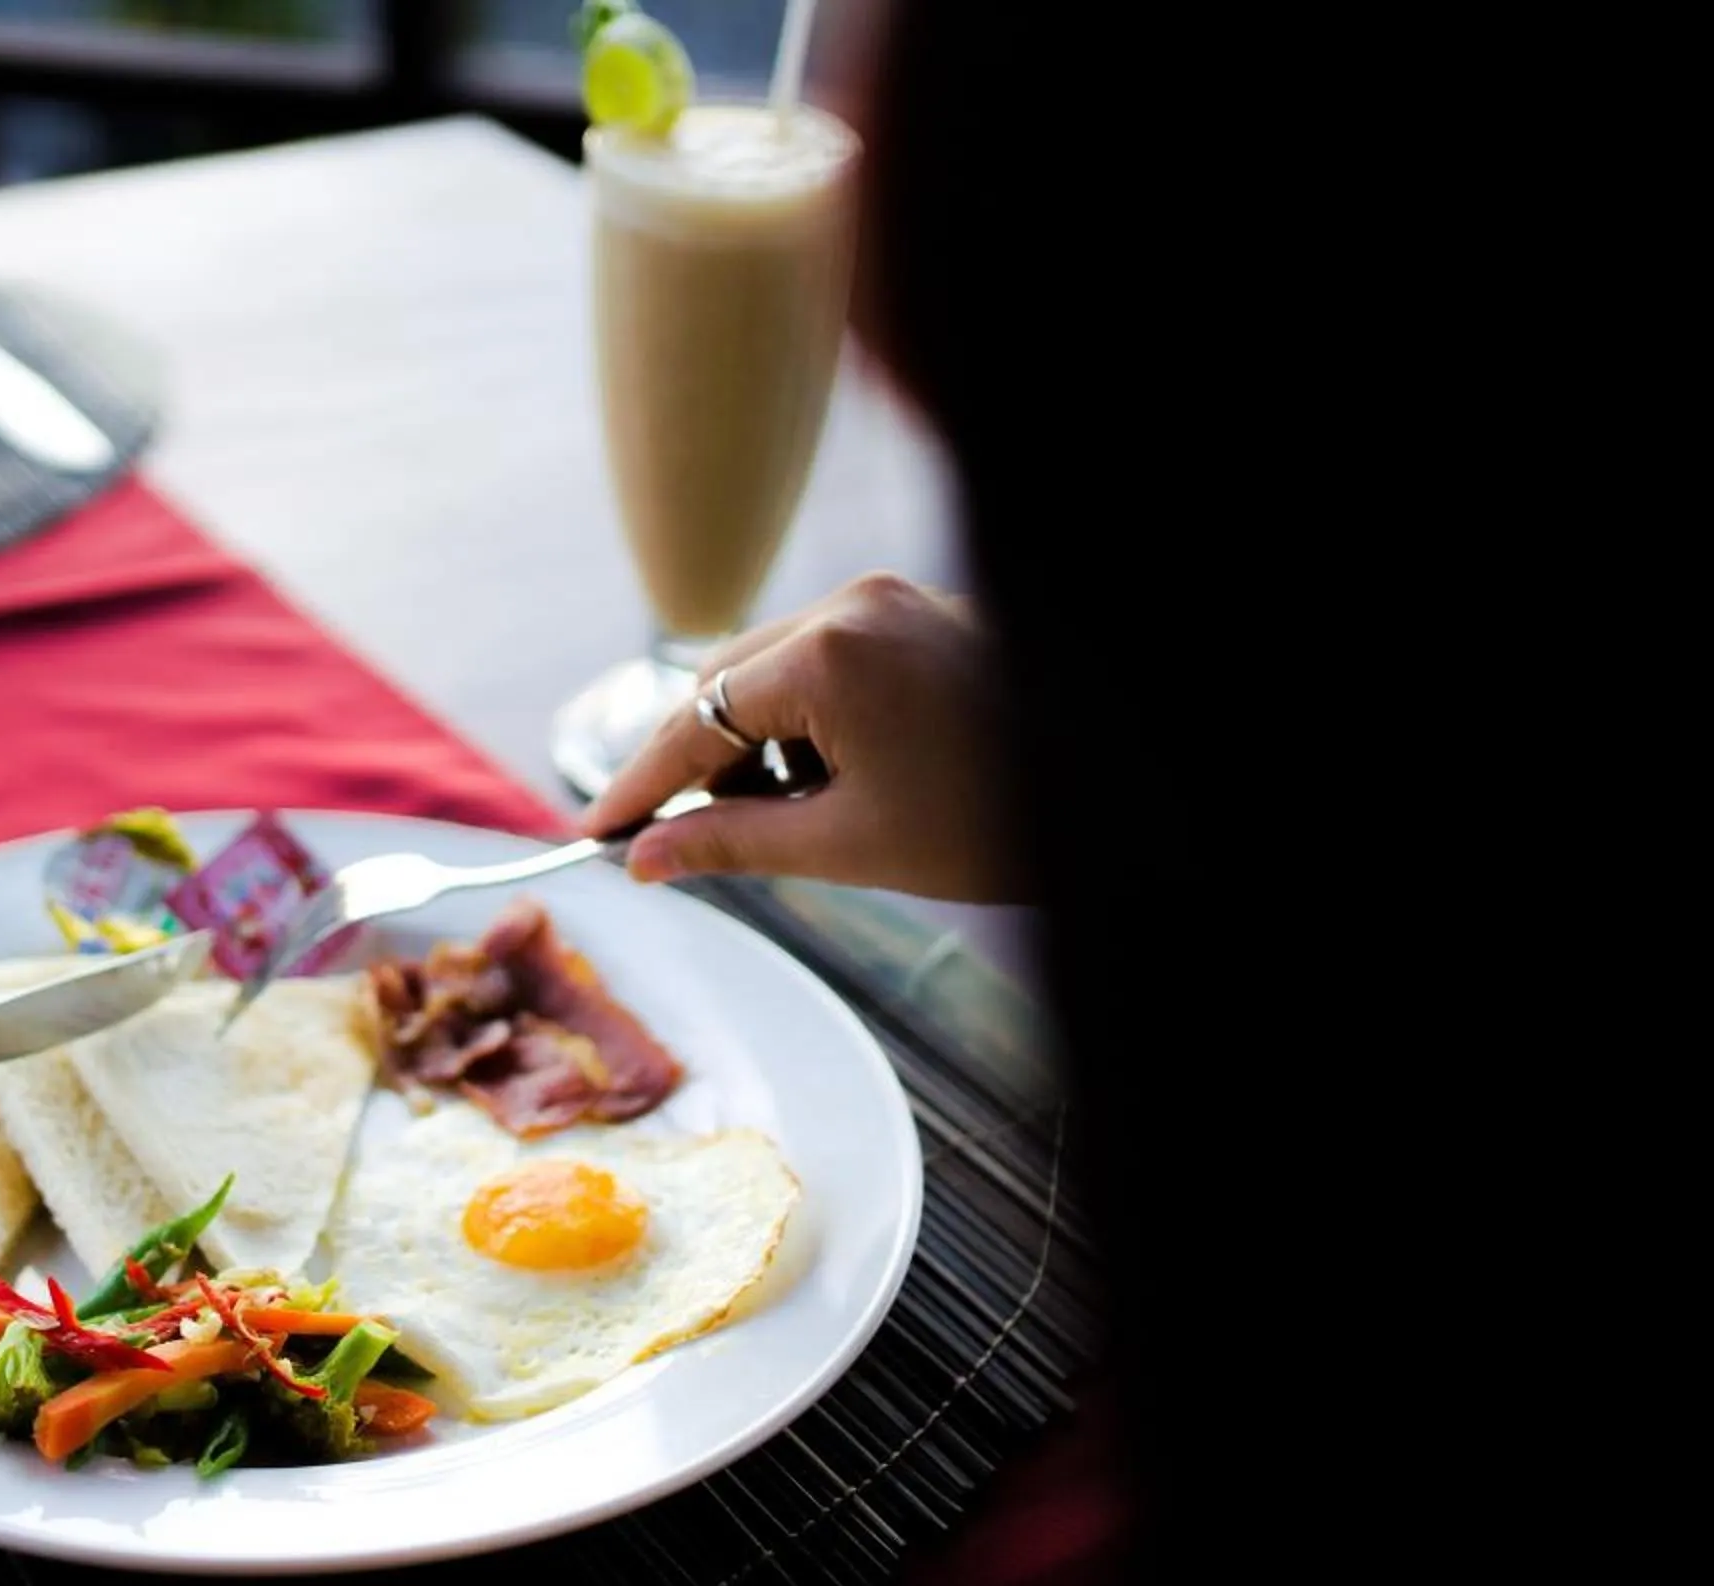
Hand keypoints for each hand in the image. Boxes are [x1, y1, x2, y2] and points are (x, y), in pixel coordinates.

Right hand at [579, 573, 1021, 903]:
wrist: (1116, 789)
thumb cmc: (994, 823)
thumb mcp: (849, 846)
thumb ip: (733, 844)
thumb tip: (647, 859)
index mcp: (826, 655)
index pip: (695, 722)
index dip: (640, 784)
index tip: (597, 831)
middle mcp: (849, 604)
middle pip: (723, 680)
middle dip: (699, 762)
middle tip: (682, 840)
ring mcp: (886, 599)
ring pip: (771, 668)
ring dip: (756, 743)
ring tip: (791, 819)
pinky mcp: (915, 610)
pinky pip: (824, 657)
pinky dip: (805, 720)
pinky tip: (830, 782)